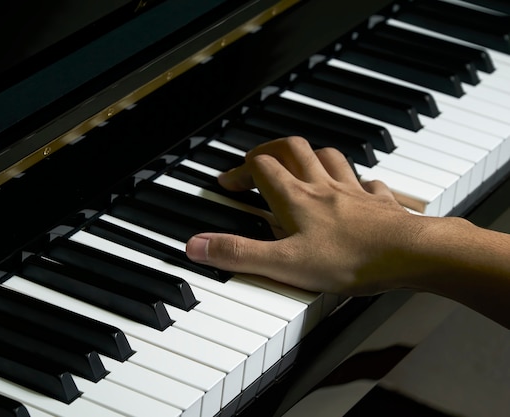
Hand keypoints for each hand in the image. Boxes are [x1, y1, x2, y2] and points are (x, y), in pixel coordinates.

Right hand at [185, 136, 426, 295]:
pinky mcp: (379, 203)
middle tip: (259, 159)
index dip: (241, 171)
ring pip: (329, 157)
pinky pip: (367, 181)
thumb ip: (238, 254)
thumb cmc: (350, 259)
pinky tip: (358, 188)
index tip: (228, 182)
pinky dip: (357, 180)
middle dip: (271, 149)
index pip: (261, 169)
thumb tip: (196, 246)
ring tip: (301, 163)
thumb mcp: (284, 263)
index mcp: (297, 198)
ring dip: (310, 155)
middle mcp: (323, 187)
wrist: (410, 254)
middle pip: (293, 149)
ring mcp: (353, 192)